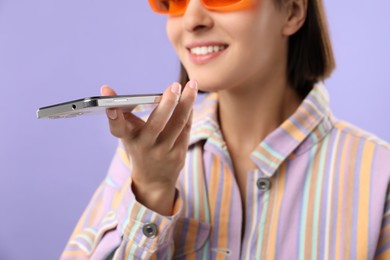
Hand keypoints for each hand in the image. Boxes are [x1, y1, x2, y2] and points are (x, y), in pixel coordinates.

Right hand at [101, 81, 197, 214]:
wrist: (154, 180)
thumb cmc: (140, 148)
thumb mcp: (128, 134)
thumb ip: (124, 114)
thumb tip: (109, 90)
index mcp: (128, 139)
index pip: (118, 128)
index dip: (113, 115)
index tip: (108, 100)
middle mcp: (144, 147)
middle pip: (156, 124)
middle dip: (167, 103)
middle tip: (175, 85)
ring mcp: (163, 153)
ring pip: (177, 124)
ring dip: (186, 102)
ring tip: (192, 84)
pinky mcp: (178, 155)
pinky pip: (186, 128)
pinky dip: (189, 111)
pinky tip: (191, 97)